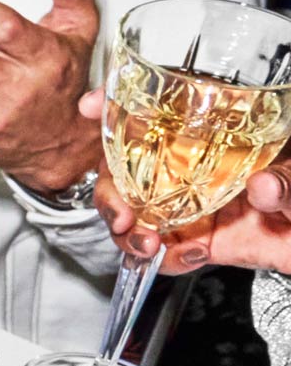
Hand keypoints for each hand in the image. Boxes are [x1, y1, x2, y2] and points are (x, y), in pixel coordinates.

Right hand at [84, 92, 290, 271]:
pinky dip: (167, 259)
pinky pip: (169, 251)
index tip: (93, 107)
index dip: (119, 106)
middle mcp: (202, 166)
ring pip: (138, 211)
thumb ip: (290, 178)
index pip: (163, 111)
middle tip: (123, 211)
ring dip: (129, 230)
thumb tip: (264, 186)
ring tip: (149, 243)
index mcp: (224, 134)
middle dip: (111, 189)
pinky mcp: (206, 241)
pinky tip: (188, 254)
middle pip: (130, 167)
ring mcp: (200, 204)